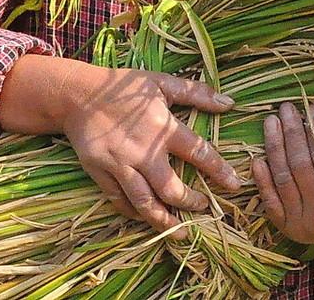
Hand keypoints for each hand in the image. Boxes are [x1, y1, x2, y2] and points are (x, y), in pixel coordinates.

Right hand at [1, 58, 240, 233]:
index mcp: (163, 128)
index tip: (234, 186)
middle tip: (204, 208)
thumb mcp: (162, 83)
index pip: (199, 153)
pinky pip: (119, 201)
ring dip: (164, 220)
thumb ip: (196, 93)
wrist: (78, 94)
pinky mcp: (99, 173)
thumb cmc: (123, 87)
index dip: (219, 171)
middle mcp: (143, 151)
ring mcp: (120, 165)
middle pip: (171, 189)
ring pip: (145, 203)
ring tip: (180, 231)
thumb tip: (229, 103)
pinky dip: (134, 213)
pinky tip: (146, 218)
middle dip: (191, 203)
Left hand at [253, 101, 313, 246]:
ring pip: (284, 179)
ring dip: (275, 148)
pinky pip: (271, 202)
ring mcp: (301, 223)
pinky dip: (262, 181)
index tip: (312, 109)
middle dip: (292, 133)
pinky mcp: (288, 227)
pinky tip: (258, 160)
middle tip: (287, 108)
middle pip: (300, 166)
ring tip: (271, 122)